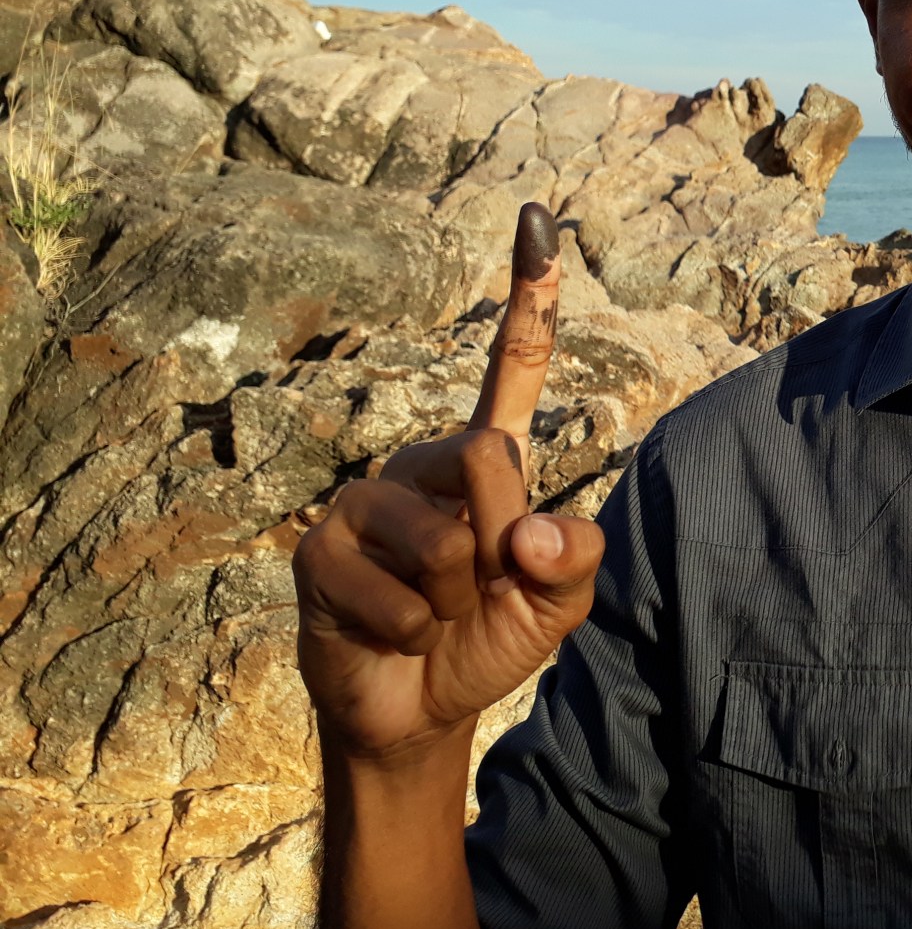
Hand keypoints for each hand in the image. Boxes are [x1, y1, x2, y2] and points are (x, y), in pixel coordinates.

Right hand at [293, 203, 605, 763]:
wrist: (420, 710)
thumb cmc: (490, 639)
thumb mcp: (558, 604)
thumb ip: (574, 559)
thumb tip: (529, 534)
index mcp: (485, 462)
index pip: (508, 369)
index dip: (528, 296)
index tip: (537, 218)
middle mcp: (423, 465)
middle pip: (491, 462)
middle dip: (503, 550)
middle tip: (478, 592)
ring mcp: (366, 501)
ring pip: (446, 544)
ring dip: (455, 604)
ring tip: (430, 615)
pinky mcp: (320, 550)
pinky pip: (401, 596)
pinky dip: (414, 632)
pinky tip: (393, 633)